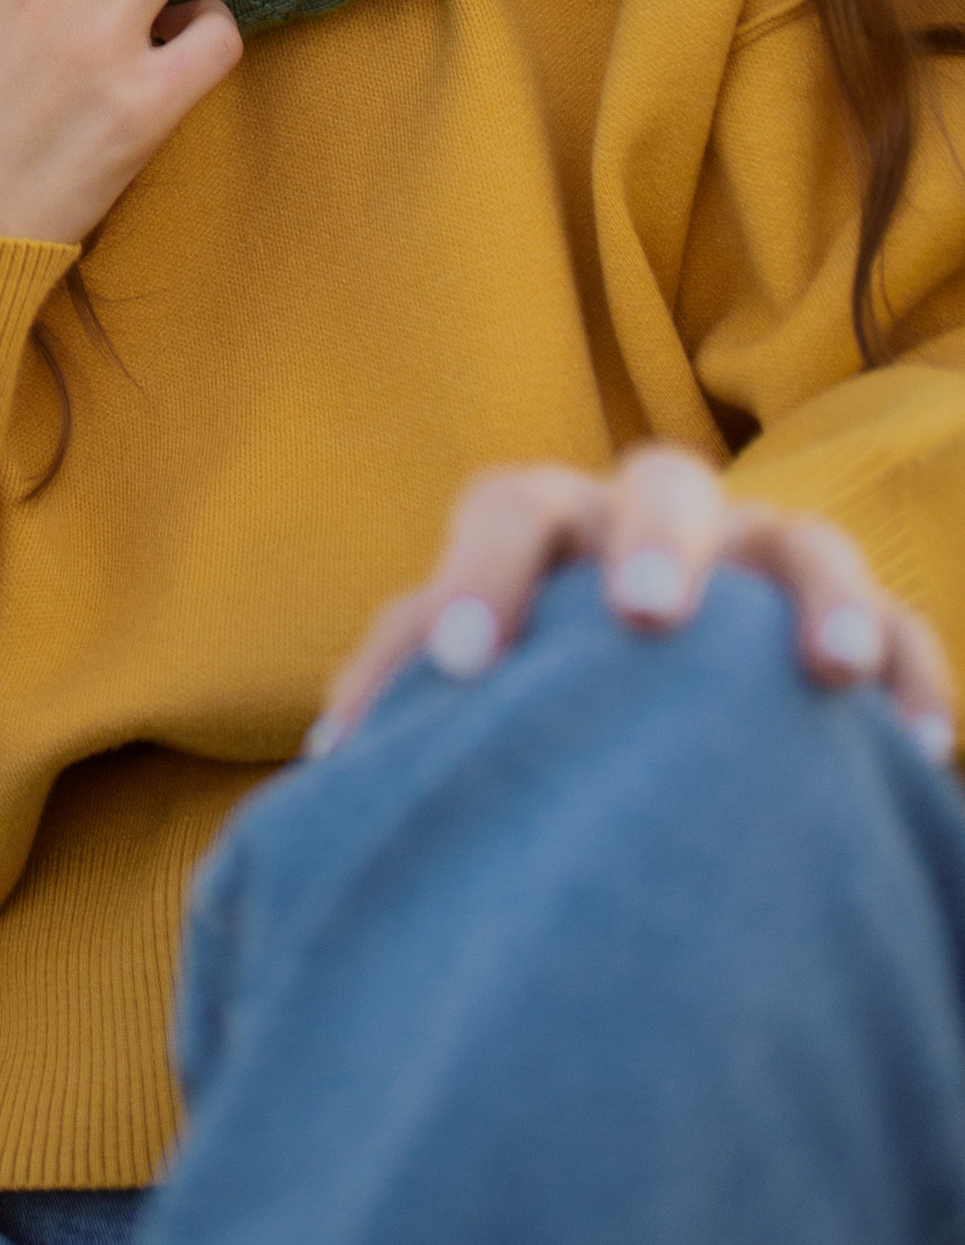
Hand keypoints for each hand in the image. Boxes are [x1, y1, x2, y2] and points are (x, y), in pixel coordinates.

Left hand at [311, 443, 955, 762]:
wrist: (637, 710)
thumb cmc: (529, 692)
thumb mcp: (469, 680)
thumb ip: (404, 695)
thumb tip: (337, 764)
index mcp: (552, 526)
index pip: (507, 506)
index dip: (480, 569)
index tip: (462, 665)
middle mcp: (655, 523)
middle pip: (661, 480)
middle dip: (655, 538)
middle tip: (645, 614)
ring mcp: (761, 563)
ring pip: (802, 537)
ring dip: (819, 595)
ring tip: (829, 673)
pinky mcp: (847, 619)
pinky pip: (901, 624)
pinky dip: (911, 671)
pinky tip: (920, 748)